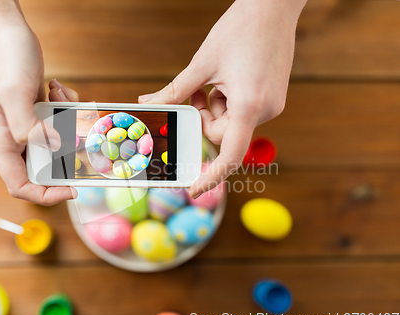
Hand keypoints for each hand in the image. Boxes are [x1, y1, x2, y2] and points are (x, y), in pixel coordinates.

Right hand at [0, 2, 76, 204]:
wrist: (8, 32)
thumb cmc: (5, 60)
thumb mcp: (14, 94)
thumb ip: (29, 128)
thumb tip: (54, 149)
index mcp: (3, 142)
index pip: (20, 185)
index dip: (46, 195)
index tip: (71, 189)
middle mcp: (15, 138)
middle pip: (47, 165)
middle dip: (67, 151)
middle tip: (77, 130)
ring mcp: (30, 125)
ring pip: (60, 142)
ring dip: (69, 122)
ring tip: (62, 96)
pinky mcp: (41, 112)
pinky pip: (63, 121)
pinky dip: (69, 107)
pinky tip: (58, 88)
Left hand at [138, 0, 305, 197]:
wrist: (273, 6)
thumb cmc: (240, 30)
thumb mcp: (201, 64)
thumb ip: (176, 91)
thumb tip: (150, 103)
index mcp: (250, 105)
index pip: (231, 154)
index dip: (212, 176)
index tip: (194, 188)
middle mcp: (266, 110)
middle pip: (223, 133)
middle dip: (204, 117)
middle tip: (197, 91)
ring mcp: (271, 104)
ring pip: (230, 120)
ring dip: (214, 105)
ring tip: (213, 78)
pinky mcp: (271, 96)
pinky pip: (241, 110)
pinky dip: (226, 100)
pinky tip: (225, 77)